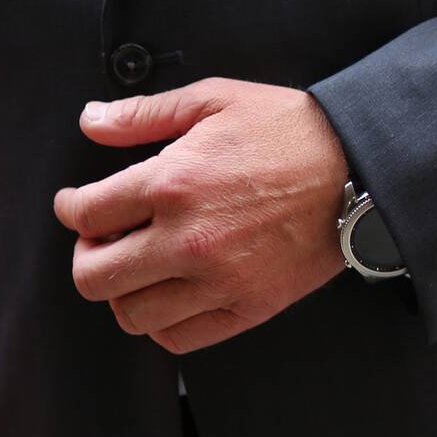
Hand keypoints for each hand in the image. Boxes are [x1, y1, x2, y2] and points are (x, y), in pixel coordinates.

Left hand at [54, 79, 350, 354]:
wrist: (363, 168)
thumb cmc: (294, 131)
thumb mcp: (217, 99)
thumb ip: (145, 114)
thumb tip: (91, 122)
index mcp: (173, 183)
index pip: (86, 214)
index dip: (73, 209)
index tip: (81, 206)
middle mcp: (188, 239)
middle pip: (94, 276)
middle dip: (88, 256)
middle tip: (106, 241)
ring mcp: (220, 280)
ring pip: (131, 314)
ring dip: (125, 292)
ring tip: (142, 269)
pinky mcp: (250, 306)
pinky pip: (180, 337)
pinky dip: (164, 323)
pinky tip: (174, 294)